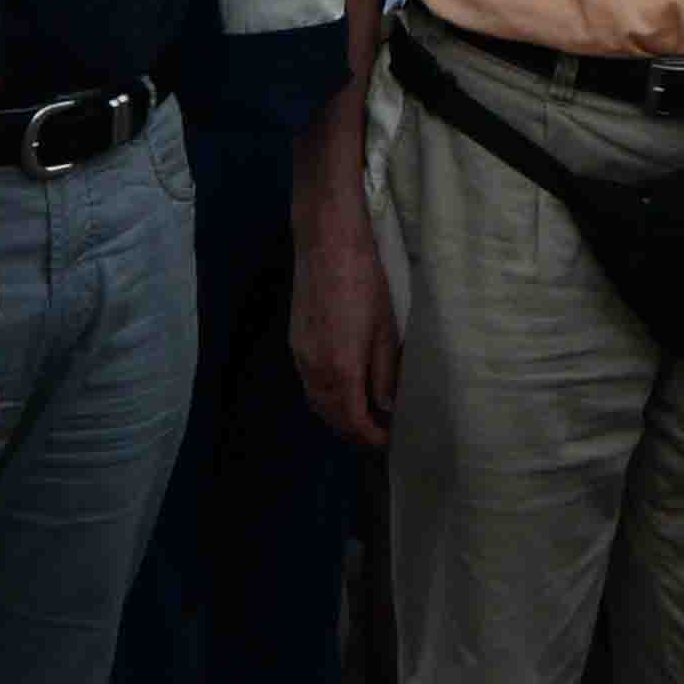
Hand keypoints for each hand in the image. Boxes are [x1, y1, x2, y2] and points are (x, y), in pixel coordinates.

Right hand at [293, 166, 400, 439]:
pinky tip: (344, 389)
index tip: (389, 440)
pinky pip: (309, 384)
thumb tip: (386, 408)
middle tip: (380, 433)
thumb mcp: (385, 329)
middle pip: (331, 417)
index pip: (353, 421)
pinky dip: (326, 397)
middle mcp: (314, 370)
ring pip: (317, 402)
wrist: (326, 242)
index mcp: (340, 370)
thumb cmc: (364, 282)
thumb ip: (384, 374)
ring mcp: (300, 356)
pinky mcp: (294, 341)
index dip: (371, 437)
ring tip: (365, 415)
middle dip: (354, 431)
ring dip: (338, 416)